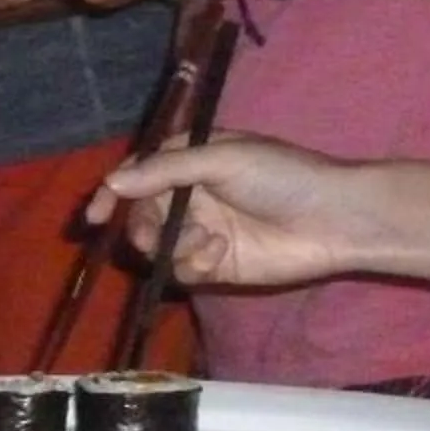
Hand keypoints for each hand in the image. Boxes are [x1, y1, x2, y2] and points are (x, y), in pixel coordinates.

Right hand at [95, 133, 380, 290]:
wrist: (334, 220)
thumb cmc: (283, 176)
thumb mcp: (222, 159)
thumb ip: (165, 170)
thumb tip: (111, 182)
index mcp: (192, 160)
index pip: (137, 173)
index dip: (112, 192)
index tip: (95, 216)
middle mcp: (191, 196)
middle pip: (139, 214)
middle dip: (141, 226)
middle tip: (154, 234)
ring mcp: (201, 232)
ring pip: (156, 246)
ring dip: (172, 245)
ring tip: (205, 242)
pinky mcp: (214, 265)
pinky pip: (180, 271)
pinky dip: (192, 264)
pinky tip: (219, 254)